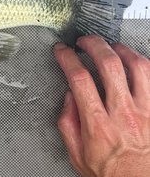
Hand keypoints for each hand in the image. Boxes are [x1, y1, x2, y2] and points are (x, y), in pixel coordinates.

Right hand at [55, 35, 149, 176]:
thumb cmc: (114, 174)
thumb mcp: (77, 155)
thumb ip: (68, 124)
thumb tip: (69, 98)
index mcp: (98, 124)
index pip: (79, 77)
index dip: (67, 57)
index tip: (63, 51)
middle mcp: (123, 114)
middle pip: (109, 64)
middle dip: (94, 44)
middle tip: (86, 41)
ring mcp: (146, 111)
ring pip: (138, 66)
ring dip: (122, 50)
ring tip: (112, 47)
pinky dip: (144, 65)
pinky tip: (135, 64)